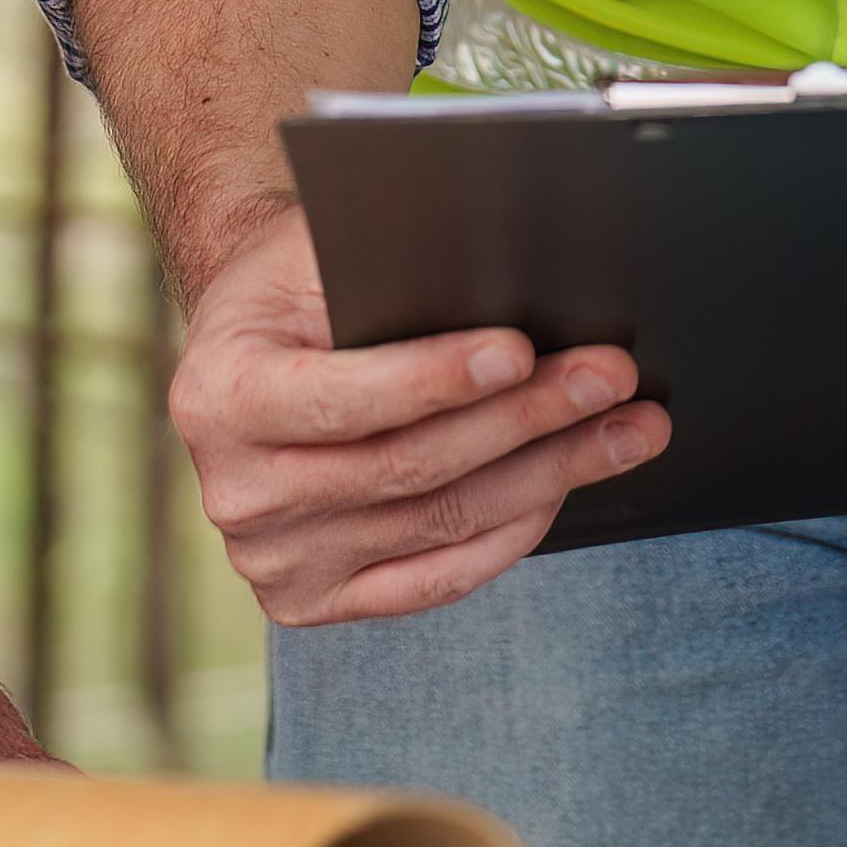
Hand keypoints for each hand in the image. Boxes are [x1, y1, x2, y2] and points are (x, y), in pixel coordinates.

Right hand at [163, 202, 661, 626]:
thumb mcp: (319, 248)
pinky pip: (436, 578)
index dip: (433, 378)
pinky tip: (569, 483)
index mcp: (217, 397)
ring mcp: (275, 559)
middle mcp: (238, 493)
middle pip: (408, 466)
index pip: (341, 398)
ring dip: (549, 472)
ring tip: (629, 427)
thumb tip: (507, 264)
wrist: (258, 350)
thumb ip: (387, 264)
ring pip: (439, 521)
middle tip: (612, 377)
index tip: (519, 351)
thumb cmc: (303, 284)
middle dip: (526, 418)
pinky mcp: (316, 598)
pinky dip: (512, 532)